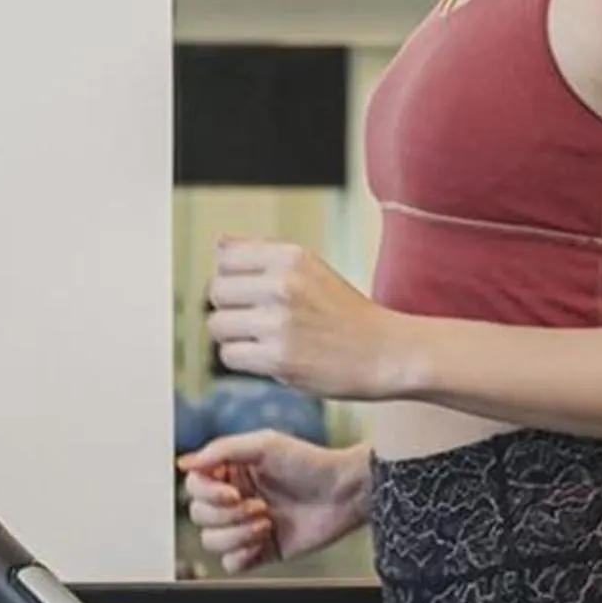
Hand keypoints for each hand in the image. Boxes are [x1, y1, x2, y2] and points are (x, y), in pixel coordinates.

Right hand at [177, 432, 370, 574]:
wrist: (344, 493)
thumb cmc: (310, 463)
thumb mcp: (264, 444)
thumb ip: (220, 450)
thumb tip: (184, 463)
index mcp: (230, 473)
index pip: (194, 487)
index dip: (208, 494)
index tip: (233, 492)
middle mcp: (234, 500)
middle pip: (199, 516)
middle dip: (228, 515)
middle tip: (259, 505)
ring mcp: (246, 527)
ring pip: (211, 542)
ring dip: (237, 534)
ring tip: (266, 521)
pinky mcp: (261, 551)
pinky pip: (230, 565)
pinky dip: (242, 555)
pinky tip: (264, 540)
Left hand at [206, 239, 415, 401]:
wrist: (386, 353)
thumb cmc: (344, 312)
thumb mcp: (310, 268)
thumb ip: (262, 253)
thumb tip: (218, 242)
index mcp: (290, 256)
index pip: (225, 259)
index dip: (232, 278)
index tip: (251, 293)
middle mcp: (283, 284)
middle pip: (216, 291)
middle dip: (230, 308)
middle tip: (257, 320)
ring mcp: (279, 322)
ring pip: (218, 325)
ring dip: (234, 336)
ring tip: (262, 339)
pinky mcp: (278, 358)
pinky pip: (230, 356)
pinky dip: (244, 360)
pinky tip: (267, 357)